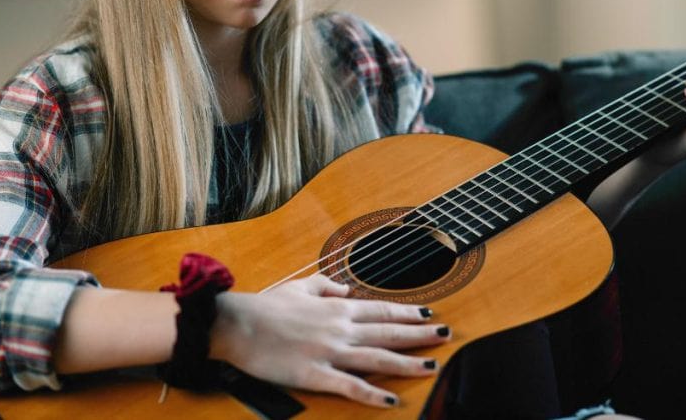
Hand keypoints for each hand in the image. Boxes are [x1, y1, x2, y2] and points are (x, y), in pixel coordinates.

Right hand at [208, 275, 449, 407]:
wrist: (239, 324)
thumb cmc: (267, 306)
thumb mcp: (299, 287)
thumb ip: (324, 286)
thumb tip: (344, 288)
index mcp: (337, 308)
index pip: (382, 309)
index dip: (408, 312)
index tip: (429, 313)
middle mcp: (341, 328)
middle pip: (389, 331)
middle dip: (421, 333)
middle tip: (446, 335)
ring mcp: (331, 352)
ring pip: (378, 357)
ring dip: (408, 362)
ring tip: (431, 365)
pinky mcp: (316, 375)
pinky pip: (350, 386)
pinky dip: (373, 393)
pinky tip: (391, 399)